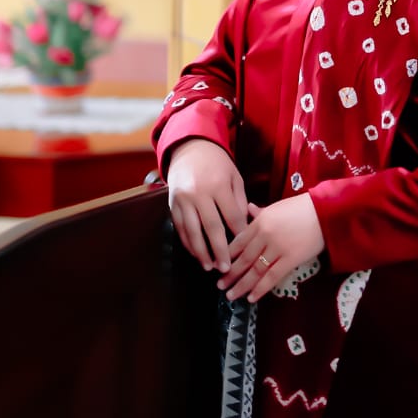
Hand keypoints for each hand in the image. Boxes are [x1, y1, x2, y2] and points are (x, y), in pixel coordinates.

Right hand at [167, 138, 247, 271]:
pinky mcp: (172, 205)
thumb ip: (238, 200)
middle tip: (226, 268)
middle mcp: (198, 193)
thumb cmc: (217, 163)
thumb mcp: (234, 176)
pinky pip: (181, 229)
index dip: (239, 234)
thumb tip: (243, 226)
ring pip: (192, 232)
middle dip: (220, 251)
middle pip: (211, 228)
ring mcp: (183, 200)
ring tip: (210, 267)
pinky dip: (188, 244)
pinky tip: (197, 253)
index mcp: (217, 185)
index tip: (245, 248)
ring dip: (201, 252)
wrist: (189, 148)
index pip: (231, 216)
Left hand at [218, 193, 325, 303]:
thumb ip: (260, 212)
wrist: (325, 212)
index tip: (219, 267)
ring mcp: (277, 248)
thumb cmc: (301, 208)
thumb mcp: (277, 207)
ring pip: (255, 270)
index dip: (228, 256)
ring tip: (231, 295)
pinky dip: (260, 289)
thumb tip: (248, 209)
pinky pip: (272, 277)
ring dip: (242, 284)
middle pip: (244, 258)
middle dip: (231, 273)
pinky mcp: (290, 259)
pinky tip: (251, 297)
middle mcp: (265, 235)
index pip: (239, 242)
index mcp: (260, 221)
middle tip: (220, 285)